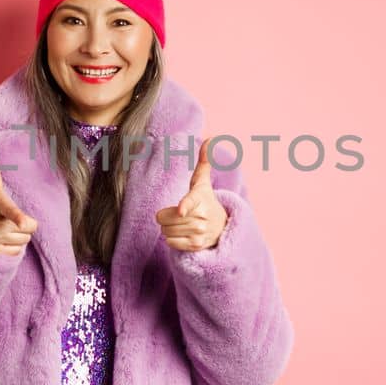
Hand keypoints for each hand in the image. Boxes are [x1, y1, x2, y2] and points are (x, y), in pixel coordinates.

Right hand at [0, 139, 36, 255]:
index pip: (10, 210)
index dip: (18, 217)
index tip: (24, 222)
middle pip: (29, 229)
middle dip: (23, 225)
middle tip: (8, 219)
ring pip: (24, 241)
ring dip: (18, 236)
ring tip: (4, 228)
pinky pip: (17, 252)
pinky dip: (13, 248)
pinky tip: (2, 240)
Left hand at [157, 137, 228, 251]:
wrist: (221, 226)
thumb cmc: (205, 200)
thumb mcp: (203, 182)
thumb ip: (204, 161)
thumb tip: (210, 138)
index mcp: (200, 199)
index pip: (189, 202)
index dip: (184, 207)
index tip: (181, 210)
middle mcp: (201, 217)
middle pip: (164, 219)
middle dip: (166, 217)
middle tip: (180, 214)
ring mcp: (199, 233)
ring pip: (166, 231)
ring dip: (169, 228)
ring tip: (182, 224)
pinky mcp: (196, 246)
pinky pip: (170, 243)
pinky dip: (172, 240)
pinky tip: (184, 235)